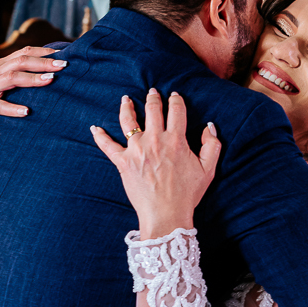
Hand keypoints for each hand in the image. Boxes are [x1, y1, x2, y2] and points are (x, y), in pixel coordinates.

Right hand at [0, 46, 66, 155]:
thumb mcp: (6, 87)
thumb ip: (22, 78)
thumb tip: (52, 74)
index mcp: (0, 66)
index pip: (24, 52)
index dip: (43, 52)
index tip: (64, 55)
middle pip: (20, 62)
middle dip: (42, 62)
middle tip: (63, 65)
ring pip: (10, 78)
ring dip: (31, 79)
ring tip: (50, 80)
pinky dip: (13, 108)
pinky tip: (27, 112)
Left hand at [91, 89, 221, 237]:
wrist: (166, 214)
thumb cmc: (187, 194)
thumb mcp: (208, 170)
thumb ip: (212, 145)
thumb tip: (209, 127)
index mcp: (176, 140)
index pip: (176, 111)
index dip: (176, 100)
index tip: (174, 96)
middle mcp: (154, 140)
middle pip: (152, 110)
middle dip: (153, 98)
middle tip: (152, 92)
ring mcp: (136, 150)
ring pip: (128, 120)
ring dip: (127, 107)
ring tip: (127, 99)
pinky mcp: (123, 162)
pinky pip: (107, 145)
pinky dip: (100, 136)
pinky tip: (95, 128)